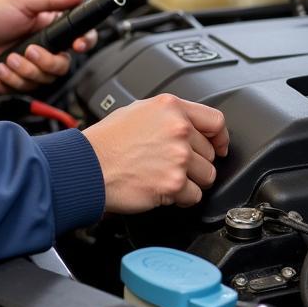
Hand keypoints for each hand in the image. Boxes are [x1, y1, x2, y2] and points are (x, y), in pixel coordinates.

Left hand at [0, 0, 97, 93]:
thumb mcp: (22, 0)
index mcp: (52, 27)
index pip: (81, 37)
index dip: (83, 43)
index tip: (75, 46)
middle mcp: (46, 48)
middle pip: (62, 66)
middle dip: (42, 63)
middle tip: (26, 51)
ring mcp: (32, 66)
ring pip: (42, 81)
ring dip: (21, 72)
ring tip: (5, 60)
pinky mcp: (18, 80)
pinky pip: (22, 90)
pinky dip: (7, 81)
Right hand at [83, 95, 229, 211]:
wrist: (87, 166)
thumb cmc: (106, 141)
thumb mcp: (138, 111)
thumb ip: (168, 116)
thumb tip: (189, 127)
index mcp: (171, 107)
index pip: (215, 121)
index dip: (220, 138)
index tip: (219, 147)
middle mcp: (178, 129)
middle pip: (211, 153)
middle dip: (195, 163)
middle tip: (171, 165)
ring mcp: (178, 156)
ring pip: (207, 176)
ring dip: (190, 182)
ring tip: (165, 177)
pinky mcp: (174, 183)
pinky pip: (194, 196)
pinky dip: (181, 198)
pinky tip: (161, 189)